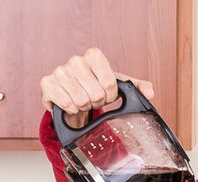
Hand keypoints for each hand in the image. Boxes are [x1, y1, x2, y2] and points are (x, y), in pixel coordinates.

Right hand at [40, 47, 154, 127]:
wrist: (73, 94)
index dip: (110, 94)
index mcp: (94, 55)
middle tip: (93, 99)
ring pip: (80, 101)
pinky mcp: (47, 83)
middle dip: (97, 102)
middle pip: (96, 94)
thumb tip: (150, 92)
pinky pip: (65, 103)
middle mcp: (76, 60)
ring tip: (82, 101)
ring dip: (84, 107)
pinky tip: (70, 104)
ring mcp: (60, 71)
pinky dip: (71, 109)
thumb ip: (136, 87)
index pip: (110, 82)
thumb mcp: (118, 85)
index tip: (107, 94)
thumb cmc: (96, 86)